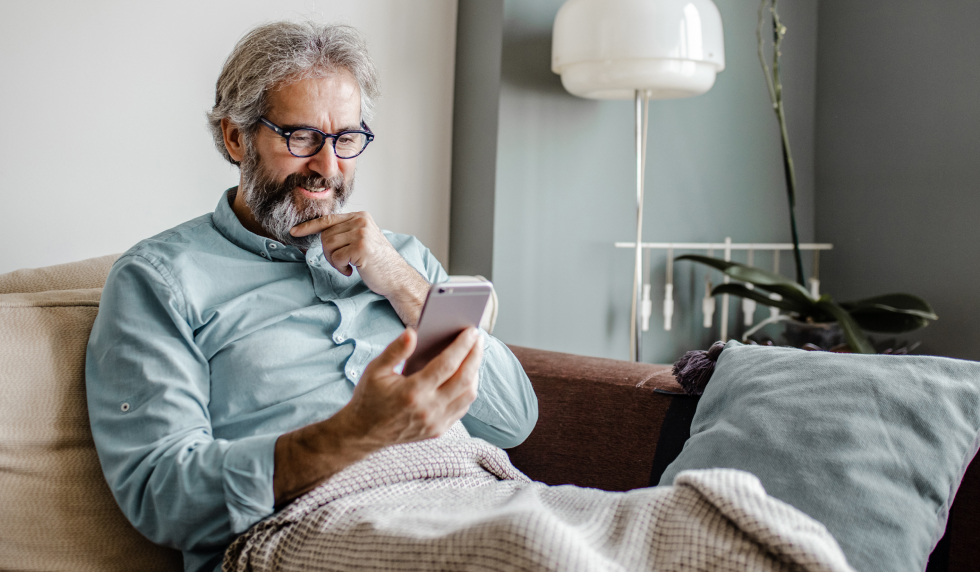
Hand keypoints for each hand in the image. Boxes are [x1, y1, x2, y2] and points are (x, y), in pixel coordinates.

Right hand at [272, 327, 481, 504]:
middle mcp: (427, 409)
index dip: (462, 346)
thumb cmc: (369, 397)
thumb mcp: (375, 370)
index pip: (447, 365)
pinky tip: (467, 375)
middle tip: (478, 338)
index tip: (472, 331)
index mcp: (412, 392)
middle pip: (464, 379)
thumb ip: (395, 350)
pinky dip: (468, 389)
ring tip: (474, 354)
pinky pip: (462, 408)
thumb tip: (413, 332)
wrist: (363, 433)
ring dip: (475, 373)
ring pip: (468, 395)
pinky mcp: (438, 430)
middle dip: (475, 355)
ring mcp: (435, 422)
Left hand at [291, 212, 428, 325]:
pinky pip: (336, 257)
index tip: (294, 232)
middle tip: (342, 263)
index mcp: (360, 216)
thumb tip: (320, 234)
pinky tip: (353, 270)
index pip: (328, 219)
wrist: (397, 277)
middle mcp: (361, 221)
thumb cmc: (378, 263)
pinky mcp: (361, 248)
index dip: (309, 226)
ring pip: (328, 245)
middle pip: (325, 235)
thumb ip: (346, 232)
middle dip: (328, 253)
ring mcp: (361, 233)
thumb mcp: (362, 240)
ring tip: (348, 266)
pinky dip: (341, 267)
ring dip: (334, 261)